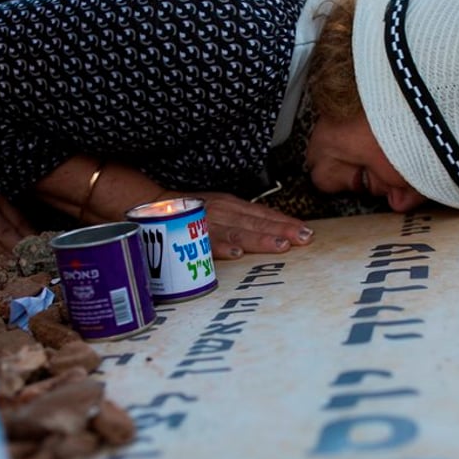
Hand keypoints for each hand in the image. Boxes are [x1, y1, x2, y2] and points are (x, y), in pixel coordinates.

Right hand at [160, 191, 314, 259]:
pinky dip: (222, 247)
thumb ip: (245, 220)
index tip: (305, 230)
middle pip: (256, 222)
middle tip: (302, 238)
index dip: (284, 221)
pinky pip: (207, 244)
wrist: (152, 208)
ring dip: (259, 239)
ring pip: (237, 232)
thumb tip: (277, 230)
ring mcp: (206, 224)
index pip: (263, 214)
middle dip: (281, 230)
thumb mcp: (222, 210)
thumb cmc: (193, 212)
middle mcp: (222, 212)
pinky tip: (237, 253)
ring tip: (280, 245)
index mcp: (231, 205)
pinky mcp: (189, 237)